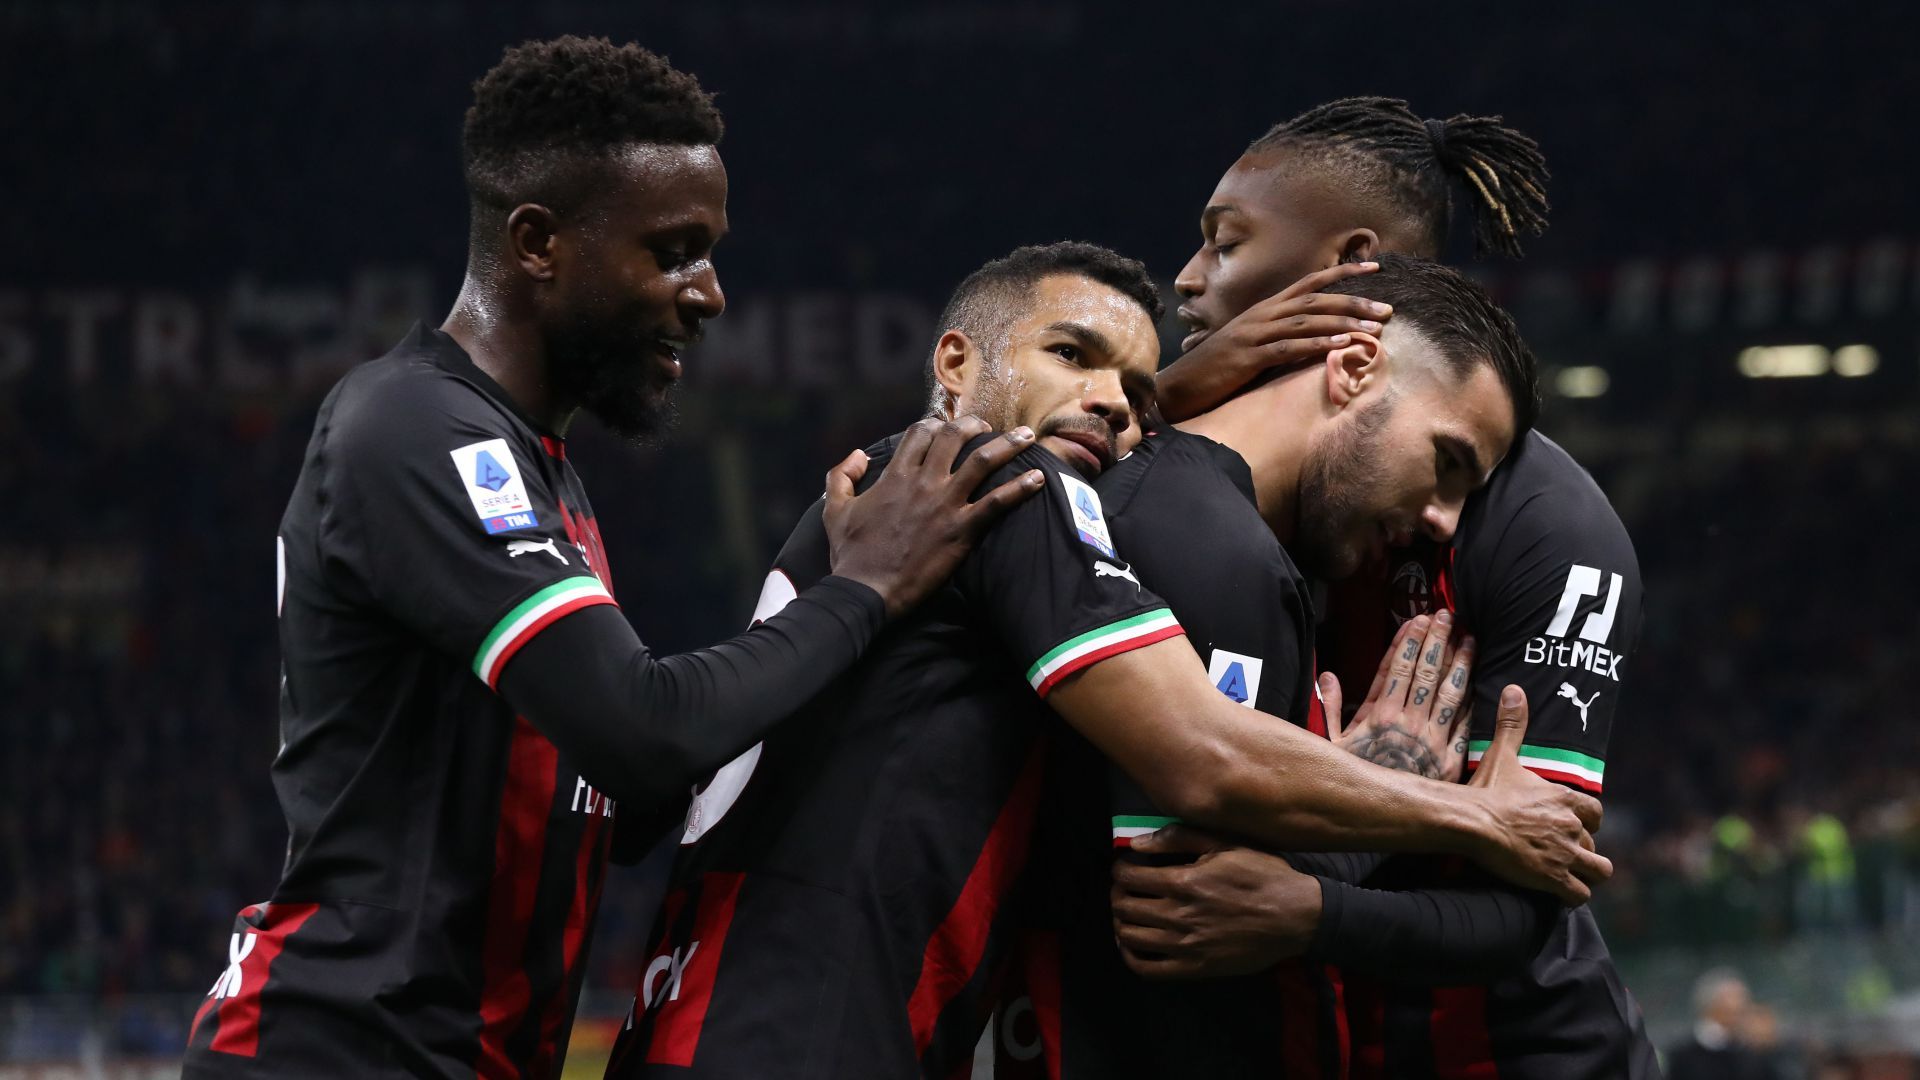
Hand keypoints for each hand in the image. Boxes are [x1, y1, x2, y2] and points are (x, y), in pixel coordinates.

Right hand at [823, 416, 1043, 617]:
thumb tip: (859, 455)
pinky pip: (997, 503)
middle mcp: (923, 482)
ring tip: (1027, 437)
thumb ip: (841, 476)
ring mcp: (945, 504)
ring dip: (1008, 445)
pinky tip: (1038, 479)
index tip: (946, 426)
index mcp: (894, 475)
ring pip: (983, 462)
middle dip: (974, 426)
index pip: (920, 433)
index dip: (936, 424)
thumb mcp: (833, 509)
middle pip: (955, 437)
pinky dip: (1020, 489)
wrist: (867, 590)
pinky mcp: (961, 530)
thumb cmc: (851, 554)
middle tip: (988, 427)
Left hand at [1109, 825, 1320, 979]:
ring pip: (1129, 936)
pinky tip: (1132, 943)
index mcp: (1184, 882)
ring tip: (1129, 912)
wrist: (1297, 916)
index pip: (1127, 876)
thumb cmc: (1262, 874)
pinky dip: (1130, 956)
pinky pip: (1147, 968)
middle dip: (1117, 893)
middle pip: (1123, 906)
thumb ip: (1178, 838)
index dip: (1119, 870)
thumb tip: (1136, 843)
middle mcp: (1178, 915)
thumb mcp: (1225, 843)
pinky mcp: (1194, 969)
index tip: (1126, 867)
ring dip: (1121, 921)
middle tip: (1125, 888)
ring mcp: (1185, 946)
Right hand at [1156, 261, 1391, 421]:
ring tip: (1374, 329)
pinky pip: (1288, 348)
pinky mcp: (1248, 358)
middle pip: (1315, 300)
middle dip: (1354, 302)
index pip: (1309, 283)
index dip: (1342, 274)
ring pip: (1306, 321)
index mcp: (1264, 310)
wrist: (1179, 386)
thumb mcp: (1252, 346)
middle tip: (1387, 310)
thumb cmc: (1217, 370)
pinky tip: (1339, 344)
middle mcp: (1261, 316)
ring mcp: (1254, 335)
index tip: (1374, 269)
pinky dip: (1316, 344)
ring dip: (1343, 323)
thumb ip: (1279, 336)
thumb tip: (1313, 337)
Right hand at [1325, 612, 1473, 781]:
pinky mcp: (1450, 759)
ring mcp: (1432, 740)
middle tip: (1449, 616)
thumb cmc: (1353, 782)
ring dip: (1461, 662)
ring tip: (1470, 638)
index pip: (1398, 668)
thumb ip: (1328, 709)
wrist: (1379, 822)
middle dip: (1438, 640)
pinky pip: (1465, 723)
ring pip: (1451, 692)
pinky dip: (1472, 700)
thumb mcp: (1330, 746)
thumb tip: (1327, 677)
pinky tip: (1478, 680)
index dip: (1410, 641)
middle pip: (1427, 673)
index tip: (1419, 620)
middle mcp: (1408, 723)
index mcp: (1379, 715)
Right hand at [1464, 686, 1611, 904]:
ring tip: (1569, 876)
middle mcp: (1572, 826)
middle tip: (1560, 852)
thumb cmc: (1487, 790)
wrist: (1473, 822)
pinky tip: (1558, 893)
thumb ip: (1512, 725)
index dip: (1588, 821)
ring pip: (1599, 870)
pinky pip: (1580, 894)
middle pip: (1595, 843)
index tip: (1575, 825)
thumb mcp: (1502, 755)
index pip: (1596, 813)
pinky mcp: (1554, 877)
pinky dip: (1572, 895)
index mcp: (1564, 799)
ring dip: (1587, 874)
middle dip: (1582, 850)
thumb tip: (1515, 690)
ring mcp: (1566, 854)